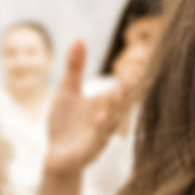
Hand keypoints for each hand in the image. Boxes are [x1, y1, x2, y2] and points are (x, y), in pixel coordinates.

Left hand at [39, 39, 124, 180]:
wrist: (56, 155)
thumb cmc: (64, 123)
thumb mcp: (67, 90)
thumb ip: (75, 67)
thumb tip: (80, 38)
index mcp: (105, 103)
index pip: (122, 89)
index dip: (130, 79)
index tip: (138, 65)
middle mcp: (108, 118)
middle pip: (121, 103)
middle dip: (127, 90)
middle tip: (134, 74)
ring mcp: (101, 134)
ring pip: (112, 120)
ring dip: (114, 107)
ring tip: (115, 92)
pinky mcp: (90, 149)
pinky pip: (97, 138)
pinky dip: (100, 128)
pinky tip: (101, 117)